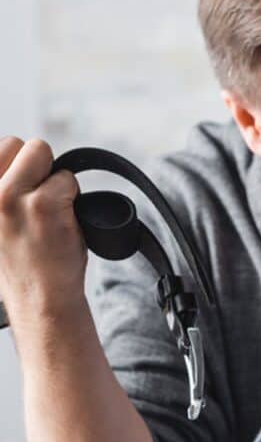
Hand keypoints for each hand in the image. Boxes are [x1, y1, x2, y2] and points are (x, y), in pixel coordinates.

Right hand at [0, 137, 83, 323]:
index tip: (25, 191)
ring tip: (50, 211)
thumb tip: (21, 154)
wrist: (39, 298)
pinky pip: (67, 179)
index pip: (0, 147)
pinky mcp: (43, 205)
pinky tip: (63, 221)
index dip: (20, 166)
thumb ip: (3, 188)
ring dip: (54, 179)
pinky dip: (72, 197)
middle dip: (37, 166)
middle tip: (40, 201)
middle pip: (20, 143)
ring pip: (42, 152)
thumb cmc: (23, 261)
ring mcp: (11, 196)